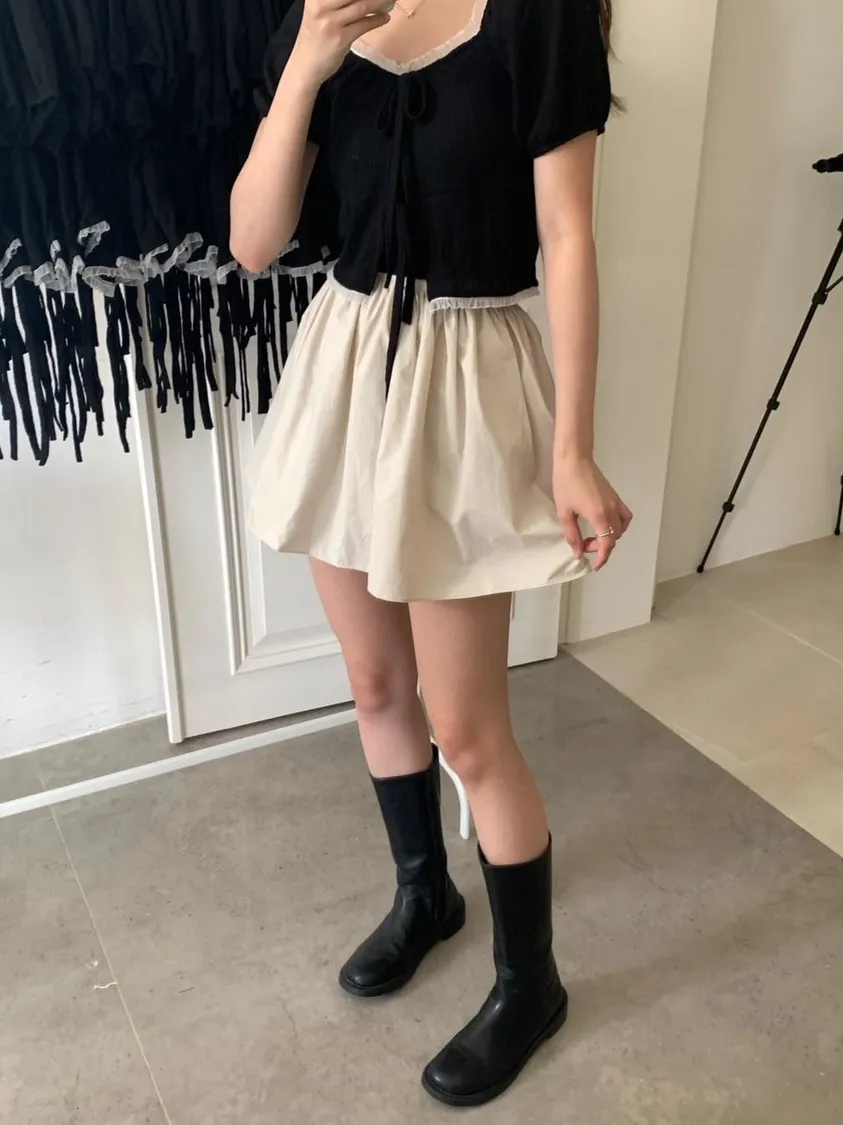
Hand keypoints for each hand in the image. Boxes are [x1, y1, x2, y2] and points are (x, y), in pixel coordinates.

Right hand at [292, 0, 391, 85]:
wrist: (306, 64)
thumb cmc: (316, 34)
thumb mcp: (320, 9)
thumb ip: (337, 1)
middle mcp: (321, 4)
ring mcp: (330, 22)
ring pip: (362, 6)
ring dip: (380, 2)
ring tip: (390, 1)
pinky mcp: (340, 38)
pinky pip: (364, 25)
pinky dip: (377, 20)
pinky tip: (385, 17)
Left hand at [553, 455, 632, 571]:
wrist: (574, 459)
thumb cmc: (565, 483)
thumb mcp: (564, 512)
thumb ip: (572, 535)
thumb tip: (577, 552)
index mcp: (599, 515)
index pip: (607, 544)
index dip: (602, 557)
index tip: (594, 565)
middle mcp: (612, 510)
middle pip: (614, 538)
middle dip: (600, 547)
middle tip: (583, 545)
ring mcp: (616, 502)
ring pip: (621, 528)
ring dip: (610, 537)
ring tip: (594, 536)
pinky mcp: (615, 496)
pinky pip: (624, 515)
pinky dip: (619, 525)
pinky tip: (605, 525)